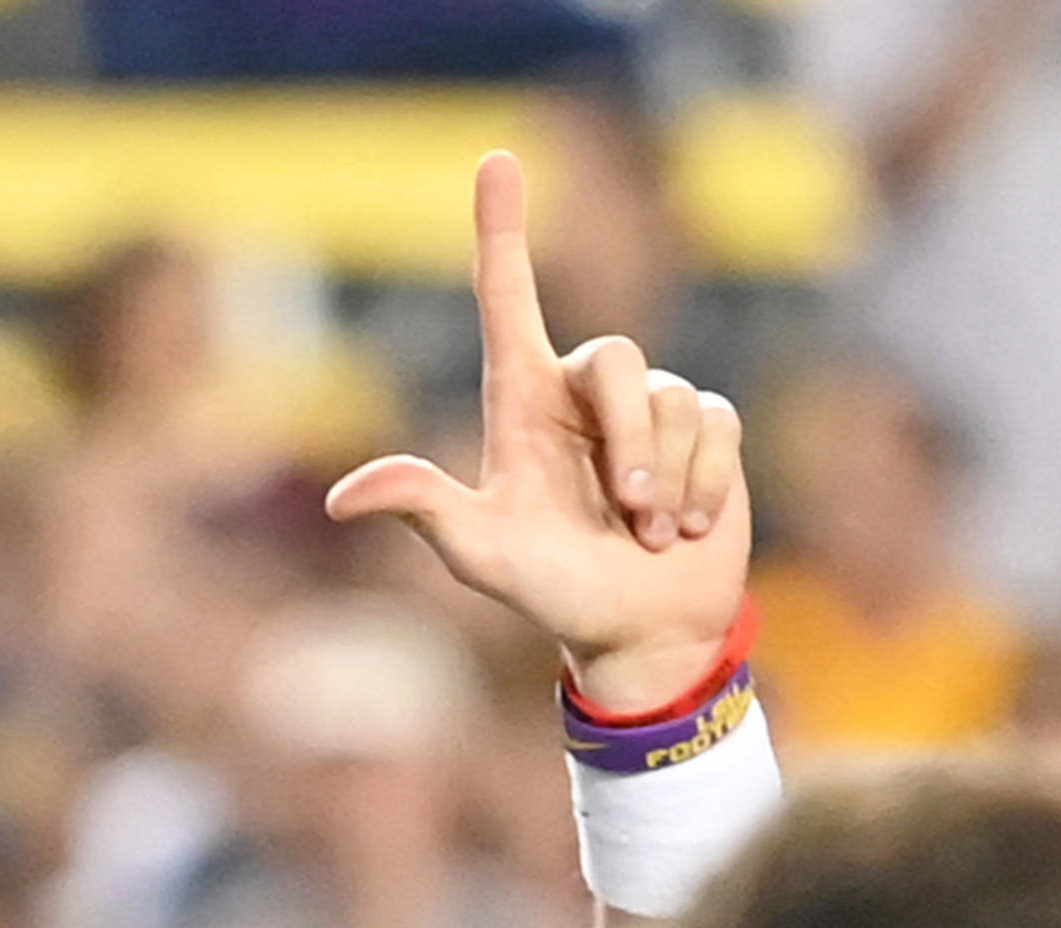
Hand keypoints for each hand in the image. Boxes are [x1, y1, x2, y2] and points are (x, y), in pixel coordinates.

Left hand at [326, 152, 749, 716]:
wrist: (638, 634)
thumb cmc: (553, 591)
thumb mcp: (482, 556)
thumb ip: (425, 513)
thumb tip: (342, 499)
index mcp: (521, 403)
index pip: (507, 299)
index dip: (501, 229)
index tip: (498, 160)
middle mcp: (583, 393)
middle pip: (620, 361)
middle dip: (630, 439)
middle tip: (627, 514)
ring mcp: (650, 409)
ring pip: (676, 402)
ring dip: (667, 480)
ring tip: (649, 534)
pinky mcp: (707, 430)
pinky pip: (718, 425)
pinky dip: (707, 484)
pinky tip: (688, 528)